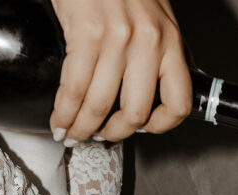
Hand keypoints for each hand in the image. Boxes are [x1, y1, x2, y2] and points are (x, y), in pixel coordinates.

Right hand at [49, 0, 191, 142]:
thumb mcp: (154, 14)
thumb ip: (158, 49)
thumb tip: (159, 85)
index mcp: (169, 41)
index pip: (178, 103)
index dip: (160, 127)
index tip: (145, 130)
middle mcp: (147, 43)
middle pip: (135, 113)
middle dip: (113, 134)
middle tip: (101, 136)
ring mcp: (117, 41)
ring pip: (99, 106)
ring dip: (83, 129)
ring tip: (74, 134)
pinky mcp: (86, 35)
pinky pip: (74, 89)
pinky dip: (64, 113)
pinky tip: (59, 121)